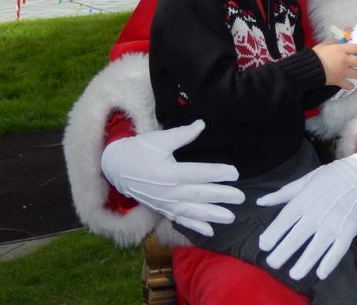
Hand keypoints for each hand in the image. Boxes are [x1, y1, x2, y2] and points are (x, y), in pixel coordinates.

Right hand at [101, 119, 244, 236]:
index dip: (218, 173)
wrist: (115, 168)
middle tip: (241, 198)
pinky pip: (180, 220)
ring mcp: (165, 203)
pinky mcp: (161, 209)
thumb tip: (201, 124)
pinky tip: (210, 232)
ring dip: (213, 215)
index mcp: (168, 172)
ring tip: (231, 217)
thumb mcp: (158, 139)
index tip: (234, 173)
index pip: (199, 173)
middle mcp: (168, 191)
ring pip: (192, 211)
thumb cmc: (138, 150)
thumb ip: (182, 134)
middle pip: (199, 194)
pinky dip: (195, 226)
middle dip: (221, 196)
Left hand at [257, 152, 356, 279]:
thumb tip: (260, 201)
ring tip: (294, 274)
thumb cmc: (331, 177)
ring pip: (318, 245)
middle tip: (272, 264)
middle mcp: (318, 212)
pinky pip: (339, 247)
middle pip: (299, 234)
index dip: (274, 232)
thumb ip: (283, 194)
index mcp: (305, 198)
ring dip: (306, 260)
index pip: (286, 218)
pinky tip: (321, 272)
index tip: (263, 245)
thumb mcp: (306, 180)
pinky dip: (331, 260)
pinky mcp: (349, 228)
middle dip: (284, 250)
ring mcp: (335, 221)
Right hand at [312, 41, 356, 88]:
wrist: (308, 67)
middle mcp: (344, 60)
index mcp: (341, 50)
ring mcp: (342, 71)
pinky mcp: (338, 80)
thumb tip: (343, 41)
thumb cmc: (316, 54)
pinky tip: (352, 85)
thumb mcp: (325, 44)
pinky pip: (347, 84)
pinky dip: (350, 85)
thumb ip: (336, 42)